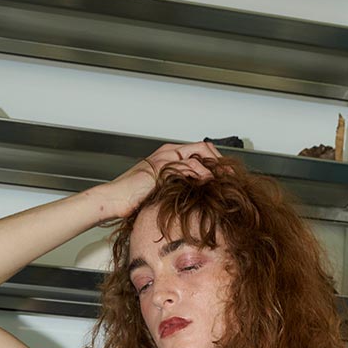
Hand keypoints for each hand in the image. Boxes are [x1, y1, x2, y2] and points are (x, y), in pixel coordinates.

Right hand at [95, 140, 225, 221]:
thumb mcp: (162, 194)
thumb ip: (177, 190)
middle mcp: (168, 153)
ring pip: (198, 153)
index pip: (199, 152)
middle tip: (232, 176)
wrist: (115, 200)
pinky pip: (187, 164)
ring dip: (214, 166)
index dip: (216, 162)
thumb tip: (195, 201)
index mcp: (169, 157)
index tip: (227, 176)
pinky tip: (207, 181)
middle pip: (203, 147)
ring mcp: (165, 157)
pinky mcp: (161, 166)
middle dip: (220, 160)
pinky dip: (200, 172)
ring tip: (225, 180)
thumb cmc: (133, 200)